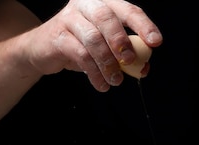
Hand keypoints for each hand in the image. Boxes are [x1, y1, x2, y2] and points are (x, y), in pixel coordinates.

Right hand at [21, 0, 161, 91]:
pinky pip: (80, 54)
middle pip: (107, 18)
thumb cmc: (81, 45)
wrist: (43, 50)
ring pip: (93, 39)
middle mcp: (86, 5)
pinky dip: (94, 73)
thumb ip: (126, 55)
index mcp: (104, 3)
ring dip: (108, 63)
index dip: (143, 25)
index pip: (128, 9)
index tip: (156, 42)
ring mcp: (69, 18)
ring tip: (115, 80)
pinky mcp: (57, 35)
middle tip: (130, 60)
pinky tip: (101, 84)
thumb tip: (143, 67)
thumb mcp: (107, 48)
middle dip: (122, 41)